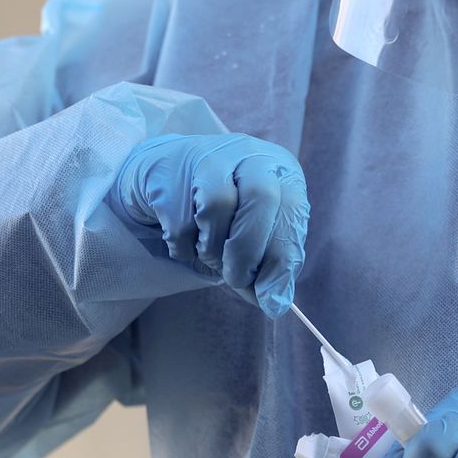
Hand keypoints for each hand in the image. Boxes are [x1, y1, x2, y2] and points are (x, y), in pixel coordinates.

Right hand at [111, 133, 308, 317]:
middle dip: (248, 251)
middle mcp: (247, 154)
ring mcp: (206, 157)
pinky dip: (183, 248)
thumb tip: (275, 303)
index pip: (293, 210)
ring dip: (212, 249)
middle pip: (261, 197)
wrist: (164, 179)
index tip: (272, 297)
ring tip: (208, 257)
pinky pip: (179, 221)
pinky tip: (185, 244)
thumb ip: (269, 265)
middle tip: (236, 280)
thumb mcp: (256, 233)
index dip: (283, 257)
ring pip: (217, 206)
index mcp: (279, 169)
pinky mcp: (168, 173)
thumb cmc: (223, 212)